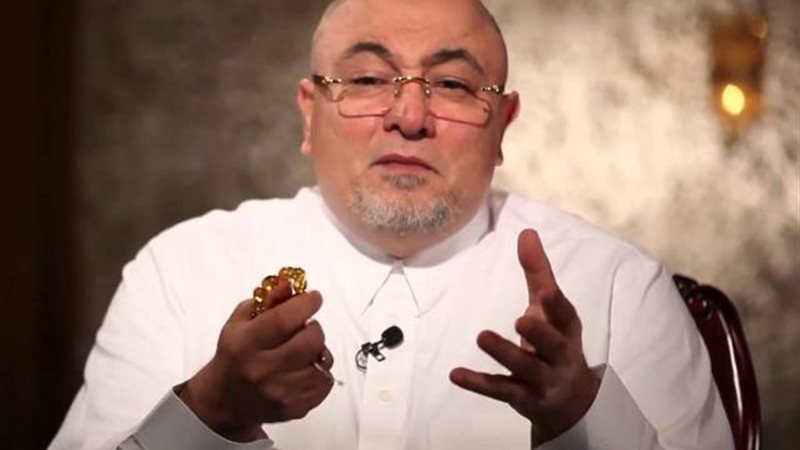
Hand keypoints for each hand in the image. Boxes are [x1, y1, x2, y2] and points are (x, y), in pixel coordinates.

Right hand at [179, 279, 333, 441]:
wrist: (225, 400)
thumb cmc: (234, 356)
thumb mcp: (240, 323)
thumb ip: (267, 302)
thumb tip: (289, 285)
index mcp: (246, 344)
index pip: (284, 319)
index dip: (305, 304)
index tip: (313, 297)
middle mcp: (263, 370)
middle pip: (310, 341)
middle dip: (314, 328)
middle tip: (306, 326)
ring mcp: (281, 392)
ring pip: (322, 362)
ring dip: (318, 351)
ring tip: (303, 350)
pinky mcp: (295, 408)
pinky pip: (325, 382)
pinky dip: (321, 371)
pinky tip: (305, 368)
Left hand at [450, 229, 599, 445]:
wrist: (572, 403)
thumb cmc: (556, 343)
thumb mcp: (550, 309)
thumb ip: (538, 273)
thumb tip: (527, 232)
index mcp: (566, 329)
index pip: (565, 315)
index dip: (557, 304)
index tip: (546, 290)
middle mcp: (559, 356)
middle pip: (553, 346)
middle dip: (540, 334)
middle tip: (522, 319)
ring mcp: (542, 380)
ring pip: (525, 369)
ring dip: (505, 354)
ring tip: (482, 336)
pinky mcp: (522, 398)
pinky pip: (500, 391)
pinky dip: (478, 384)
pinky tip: (455, 374)